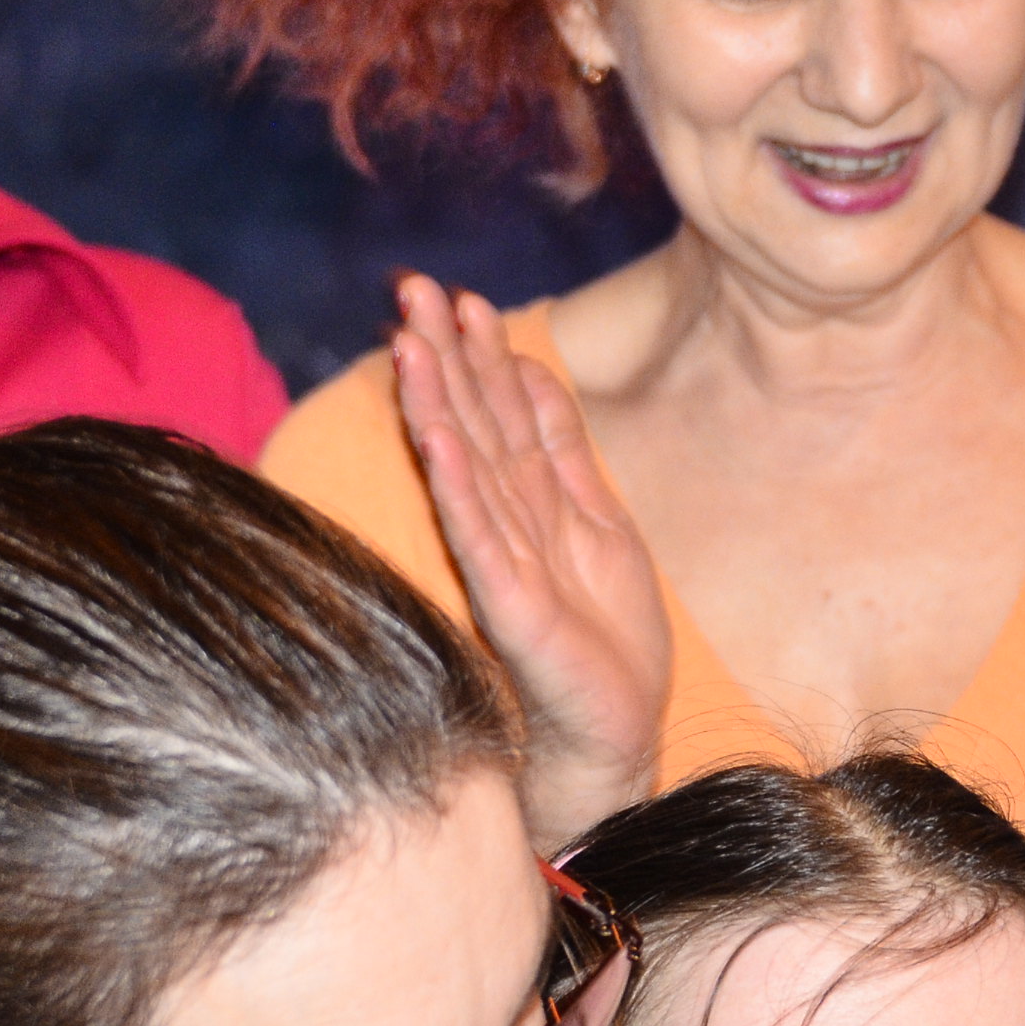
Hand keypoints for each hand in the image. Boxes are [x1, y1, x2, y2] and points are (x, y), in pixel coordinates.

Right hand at [394, 274, 669, 847]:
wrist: (614, 738)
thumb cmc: (605, 645)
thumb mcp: (599, 521)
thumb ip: (560, 451)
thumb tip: (527, 371)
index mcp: (532, 503)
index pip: (499, 413)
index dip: (479, 353)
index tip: (456, 293)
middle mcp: (507, 525)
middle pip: (473, 424)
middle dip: (445, 355)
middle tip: (413, 287)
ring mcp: (503, 563)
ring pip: (466, 467)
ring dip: (438, 402)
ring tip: (411, 340)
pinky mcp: (510, 605)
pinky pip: (479, 533)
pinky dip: (458, 483)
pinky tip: (439, 438)